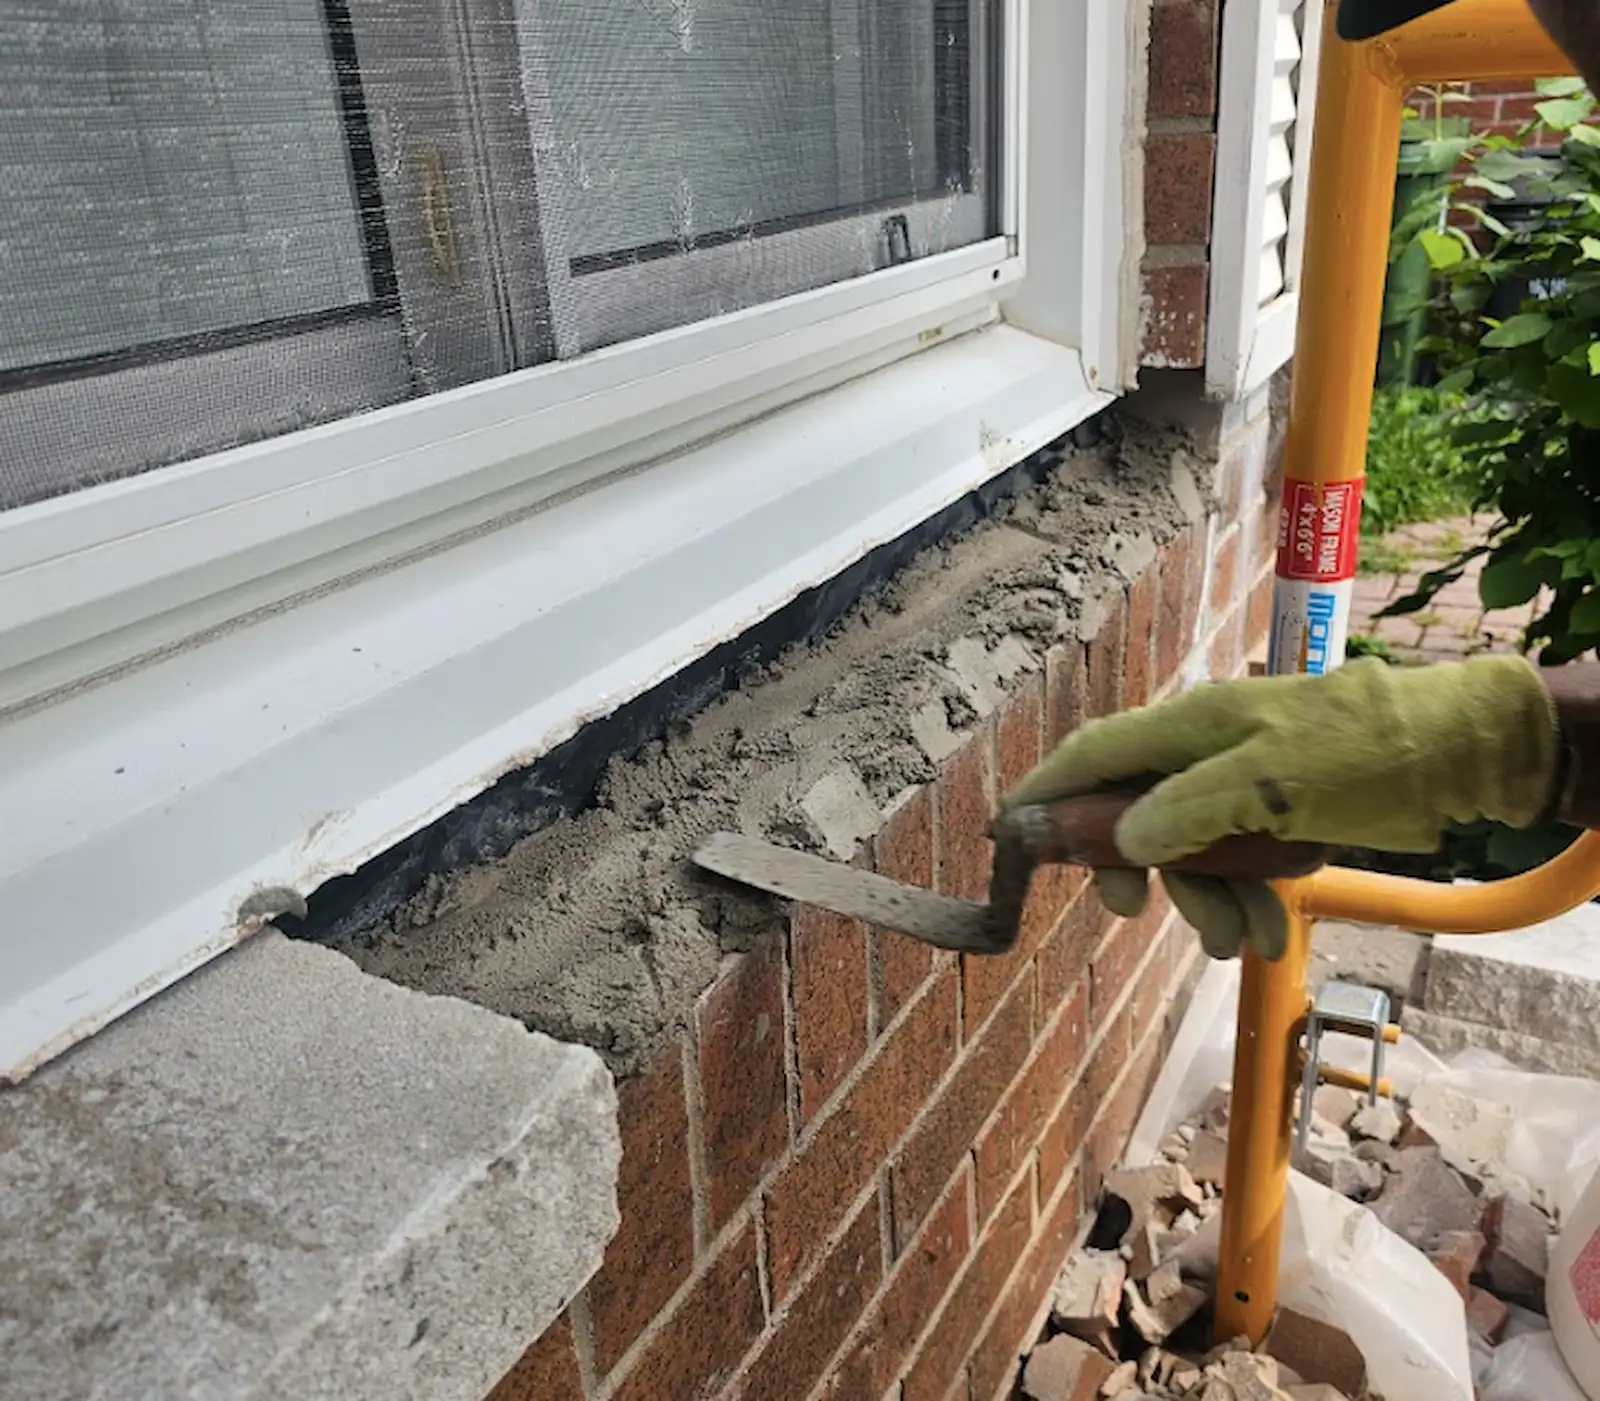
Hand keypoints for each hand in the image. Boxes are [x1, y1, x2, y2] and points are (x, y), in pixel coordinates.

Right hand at [1003, 656, 1560, 960]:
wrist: (1456, 753)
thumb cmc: (1361, 750)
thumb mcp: (1270, 781)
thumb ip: (1189, 808)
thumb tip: (1124, 841)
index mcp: (1188, 728)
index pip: (1092, 755)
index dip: (1045, 792)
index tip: (1007, 835)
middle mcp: (1201, 754)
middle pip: (1133, 814)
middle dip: (1133, 869)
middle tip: (1131, 911)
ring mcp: (1239, 786)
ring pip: (1188, 851)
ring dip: (1205, 901)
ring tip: (1240, 940)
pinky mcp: (1274, 816)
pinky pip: (1236, 865)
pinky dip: (1245, 901)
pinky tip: (1268, 934)